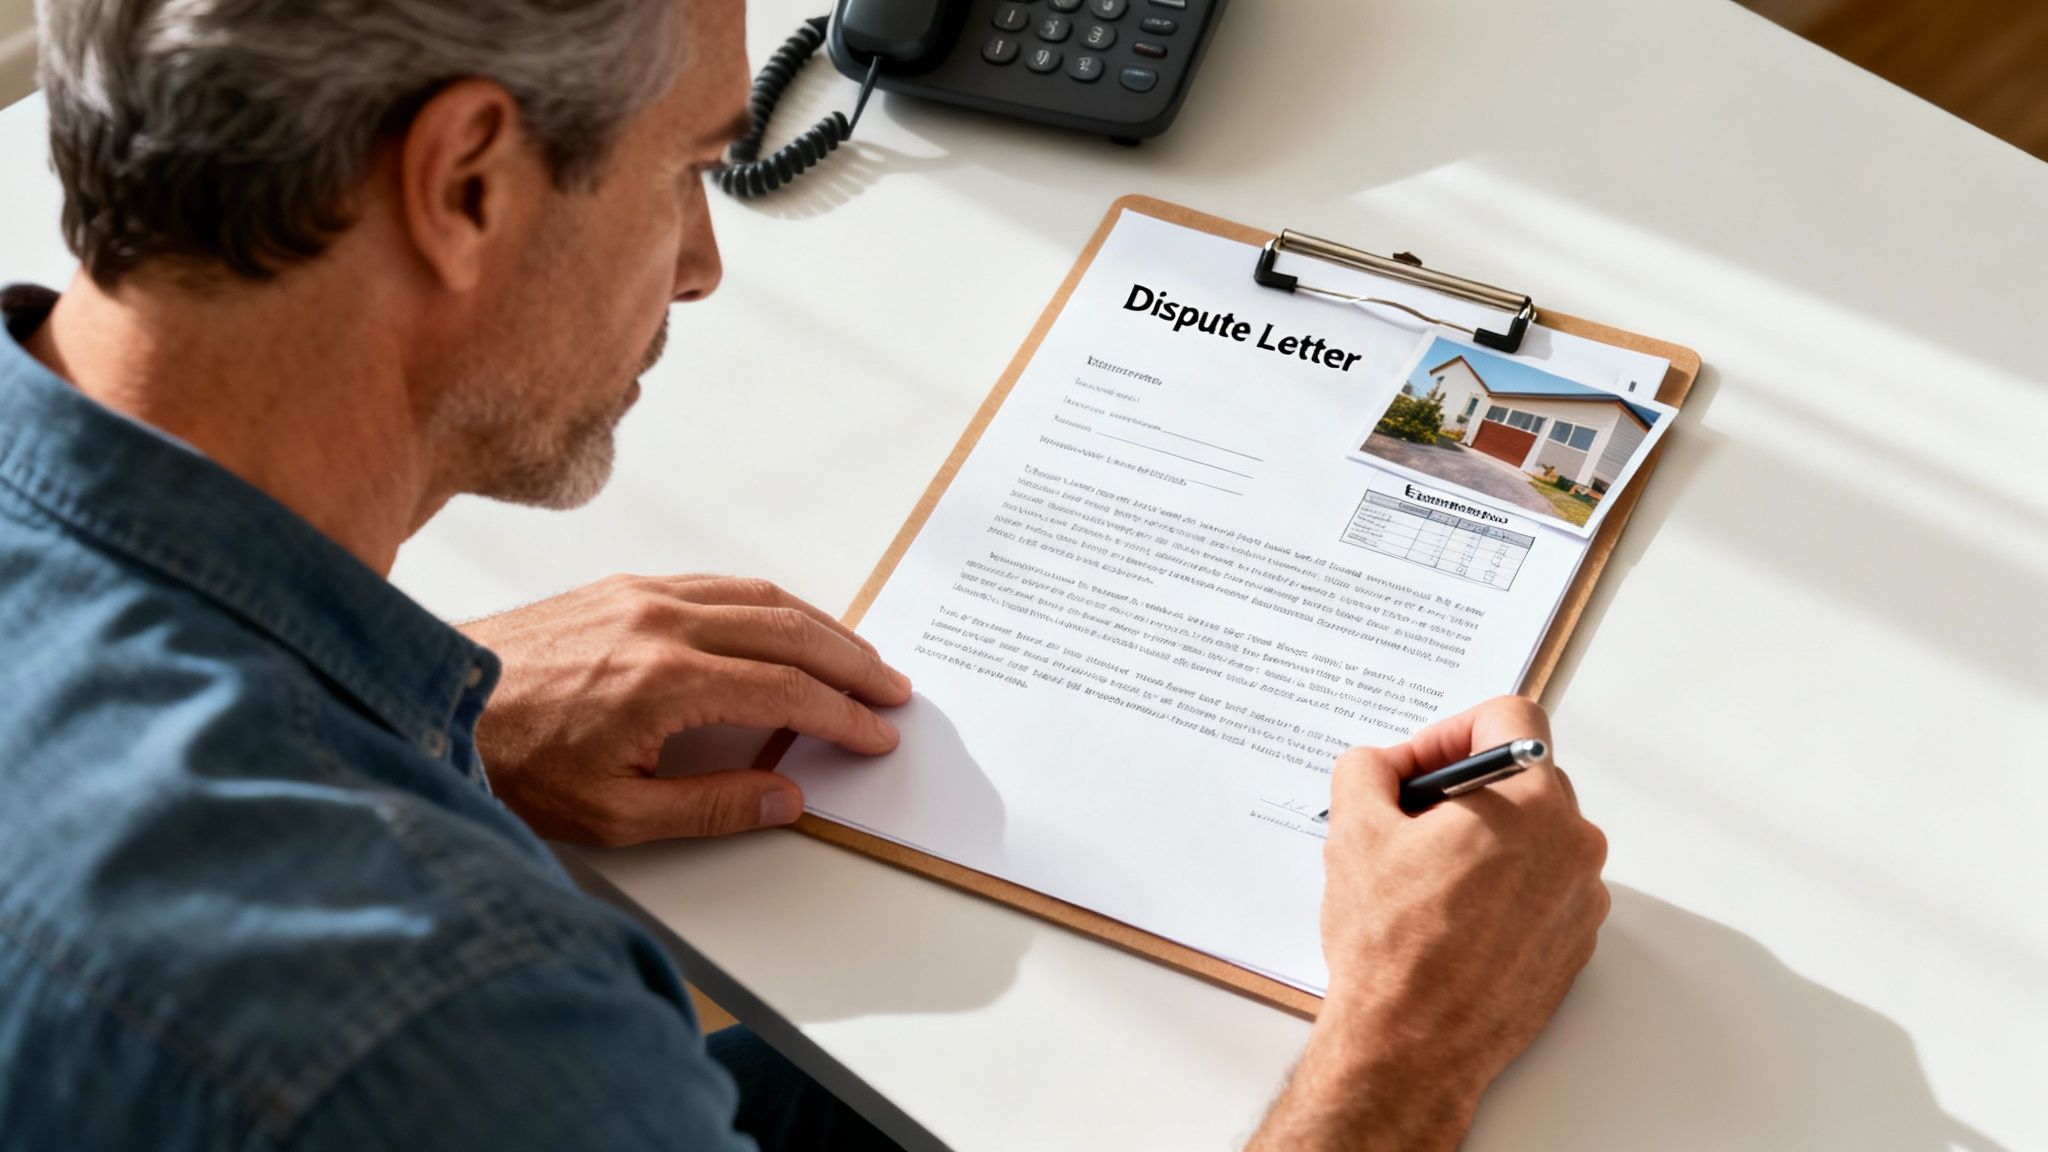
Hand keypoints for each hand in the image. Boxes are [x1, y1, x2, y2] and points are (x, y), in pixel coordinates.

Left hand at [460, 574, 910, 843]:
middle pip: (789, 630)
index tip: (877, 733)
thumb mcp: (614, 815)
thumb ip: (711, 806)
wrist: (429, 704)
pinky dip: (769, 602)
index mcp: (664, 683)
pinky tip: (786, 623)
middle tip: (892, 689)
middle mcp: (660, 625)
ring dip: (819, 624)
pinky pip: (719, 584)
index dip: (843, 715)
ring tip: (856, 656)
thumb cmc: (512, 762)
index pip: (787, 691)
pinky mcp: (623, 587)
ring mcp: (642, 597)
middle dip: (852, 661)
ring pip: (759, 596)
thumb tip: (786, 796)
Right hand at [1250, 697, 1608, 1151]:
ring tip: (1423, 877)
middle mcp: (1574, 846)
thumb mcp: (1353, 830)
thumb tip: (1381, 764)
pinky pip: (1541, 888)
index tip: (1419, 766)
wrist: (1413, 1045)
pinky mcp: (1574, 944)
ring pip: (1533, 836)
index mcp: (1531, 803)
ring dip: (1482, 839)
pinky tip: (1449, 917)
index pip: (1510, 719)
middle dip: (1464, 788)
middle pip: (1523, 777)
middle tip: (1409, 819)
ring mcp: (1582, 900)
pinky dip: (1501, 887)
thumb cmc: (1393, 948)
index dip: (1450, 731)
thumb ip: (1366, 768)